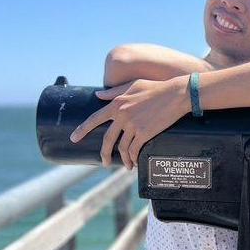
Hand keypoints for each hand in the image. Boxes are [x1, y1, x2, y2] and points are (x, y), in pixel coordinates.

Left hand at [70, 76, 189, 168]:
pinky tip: (134, 162)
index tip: (74, 139)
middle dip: (104, 154)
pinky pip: (134, 150)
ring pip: (122, 148)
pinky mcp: (145, 133)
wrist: (176, 94)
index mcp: (117, 103)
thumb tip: (98, 96)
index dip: (82, 130)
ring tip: (125, 165)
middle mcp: (122, 115)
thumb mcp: (132, 85)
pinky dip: (133, 158)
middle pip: (107, 139)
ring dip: (122, 159)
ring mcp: (133, 125)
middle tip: (104, 162)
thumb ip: (114, 92)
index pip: (94, 119)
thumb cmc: (155, 87)